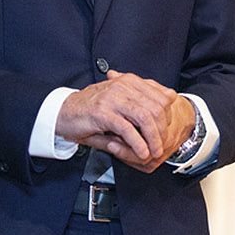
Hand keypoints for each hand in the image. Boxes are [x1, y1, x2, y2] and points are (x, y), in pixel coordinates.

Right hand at [56, 70, 181, 171]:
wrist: (64, 112)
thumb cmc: (93, 109)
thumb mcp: (120, 102)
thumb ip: (143, 99)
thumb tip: (170, 98)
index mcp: (129, 81)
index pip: (160, 95)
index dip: (168, 115)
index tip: (168, 130)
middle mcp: (123, 86)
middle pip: (155, 107)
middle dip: (162, 130)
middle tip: (161, 145)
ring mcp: (113, 99)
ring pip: (144, 117)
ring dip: (152, 138)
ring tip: (154, 152)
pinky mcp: (103, 113)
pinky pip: (127, 129)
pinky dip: (137, 143)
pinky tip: (141, 152)